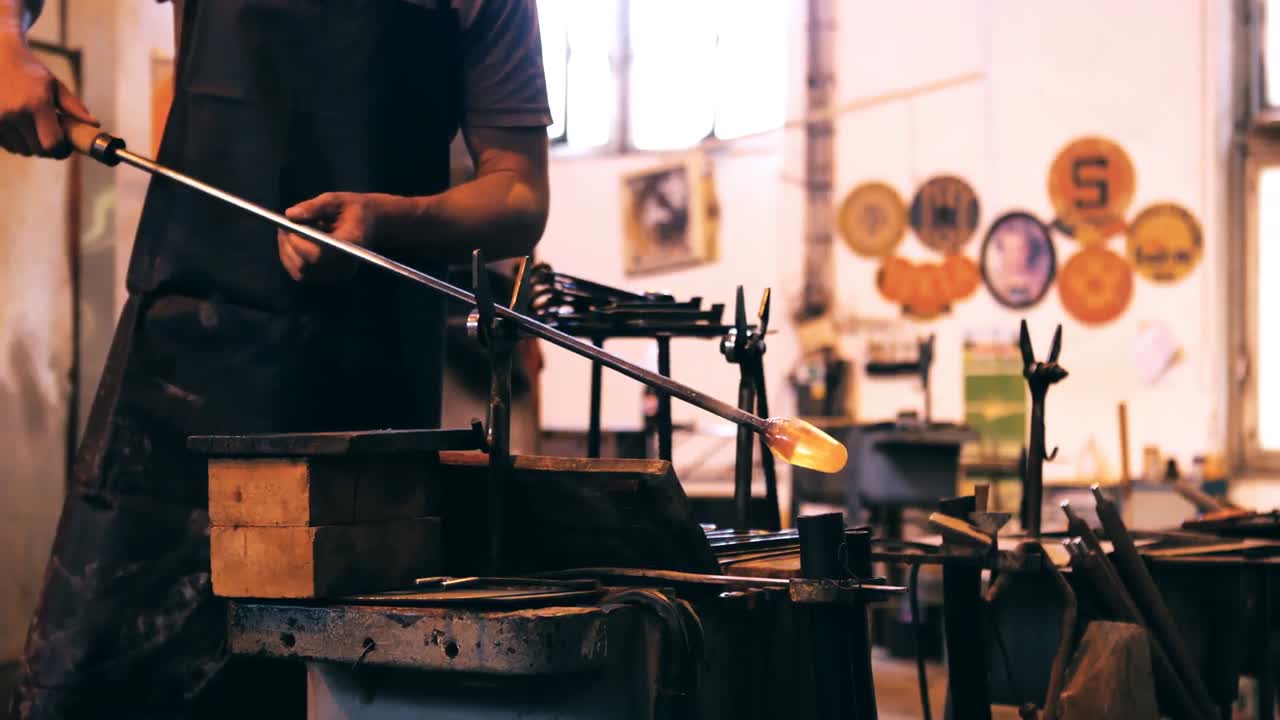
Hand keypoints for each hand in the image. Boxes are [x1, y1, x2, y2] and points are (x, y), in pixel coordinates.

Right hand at [0, 37, 96, 156]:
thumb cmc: (29, 70)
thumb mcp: (54, 84)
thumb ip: (73, 107)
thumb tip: (94, 124)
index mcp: (37, 103)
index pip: (53, 143)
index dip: (62, 150)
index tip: (66, 147)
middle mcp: (15, 113)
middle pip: (38, 150)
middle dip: (48, 150)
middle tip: (53, 140)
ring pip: (21, 150)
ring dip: (31, 146)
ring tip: (35, 131)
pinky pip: (7, 145)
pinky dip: (16, 143)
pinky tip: (19, 128)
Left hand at [279, 192, 399, 283]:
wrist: (369, 224)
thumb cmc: (352, 209)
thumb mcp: (336, 200)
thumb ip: (314, 206)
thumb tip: (290, 215)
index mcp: (351, 244)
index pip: (319, 254)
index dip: (299, 243)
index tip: (288, 225)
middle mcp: (346, 265)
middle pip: (306, 266)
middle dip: (289, 246)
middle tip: (284, 225)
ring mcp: (337, 275)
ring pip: (300, 272)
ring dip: (288, 251)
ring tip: (291, 231)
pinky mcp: (328, 278)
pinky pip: (301, 274)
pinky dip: (291, 258)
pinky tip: (294, 242)